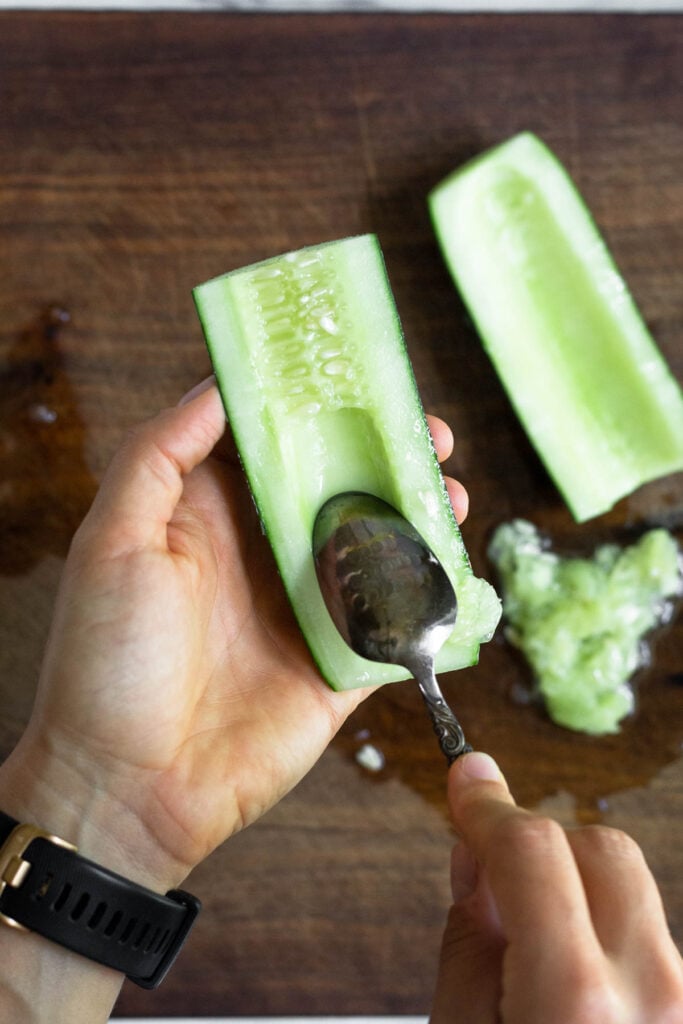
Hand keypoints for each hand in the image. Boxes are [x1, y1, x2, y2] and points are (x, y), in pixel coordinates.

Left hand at [0, 378, 467, 893]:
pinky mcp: (340, 666)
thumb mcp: (112, 540)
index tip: (357, 374)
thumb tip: (217, 385)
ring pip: (375, 546)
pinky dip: (430, 592)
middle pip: (336, 488)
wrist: (130, 789)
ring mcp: (305, 610)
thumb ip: (160, 456)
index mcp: (209, 516)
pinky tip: (456, 564)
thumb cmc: (105, 661)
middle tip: (429, 433)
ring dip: (417, 514)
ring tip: (452, 488)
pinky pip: (395, 620)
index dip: (312, 406)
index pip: (270, 443)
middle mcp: (262, 555)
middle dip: (385, 456)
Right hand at [432, 752, 682, 1023]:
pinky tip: (572, 976)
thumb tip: (477, 852)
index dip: (489, 804)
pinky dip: (602, 926)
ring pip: (632, 885)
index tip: (467, 779)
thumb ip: (469, 934)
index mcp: (574, 1001)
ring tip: (533, 941)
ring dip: (575, 885)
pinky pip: (648, 932)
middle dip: (540, 842)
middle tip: (495, 877)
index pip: (532, 852)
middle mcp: (649, 993)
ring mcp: (681, 1002)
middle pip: (602, 847)